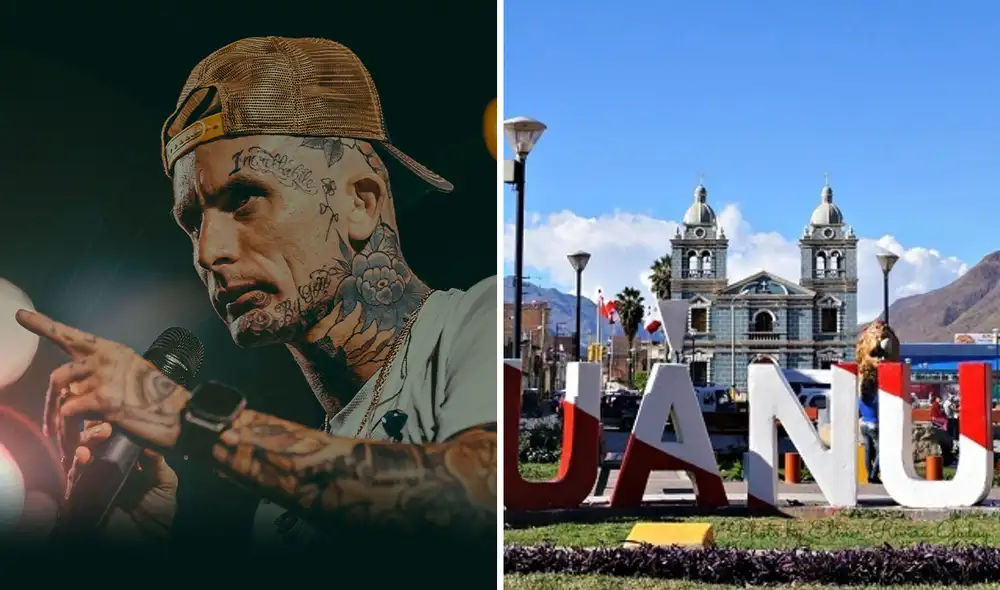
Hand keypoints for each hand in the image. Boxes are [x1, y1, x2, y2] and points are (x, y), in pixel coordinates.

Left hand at [14, 309, 190, 459]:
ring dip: (57, 421)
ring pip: (62, 396)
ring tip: (61, 439)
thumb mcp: (135, 379)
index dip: (43, 325)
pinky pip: (69, 414)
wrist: (184, 416)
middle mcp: (107, 359)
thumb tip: (77, 393)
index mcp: (114, 351)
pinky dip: (68, 431)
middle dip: (49, 402)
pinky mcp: (104, 400)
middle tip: (50, 424)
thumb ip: (106, 379)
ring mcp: (105, 378)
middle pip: (59, 375)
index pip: (72, 336)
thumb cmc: (162, 402)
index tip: (20, 315)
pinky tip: (76, 442)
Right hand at [66, 420, 177, 538]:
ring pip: (83, 456)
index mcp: (129, 463)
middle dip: (98, 431)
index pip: (118, 438)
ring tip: (94, 439)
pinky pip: (75, 478)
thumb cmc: (158, 516)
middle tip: (105, 427)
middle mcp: (108, 469)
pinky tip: (83, 456)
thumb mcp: (164, 484)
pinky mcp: (81, 497)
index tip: (119, 418)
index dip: (116, 426)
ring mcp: (94, 481)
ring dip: (86, 444)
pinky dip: (78, 466)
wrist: (145, 545)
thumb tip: (151, 440)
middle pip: (97, 443)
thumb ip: (158, 463)